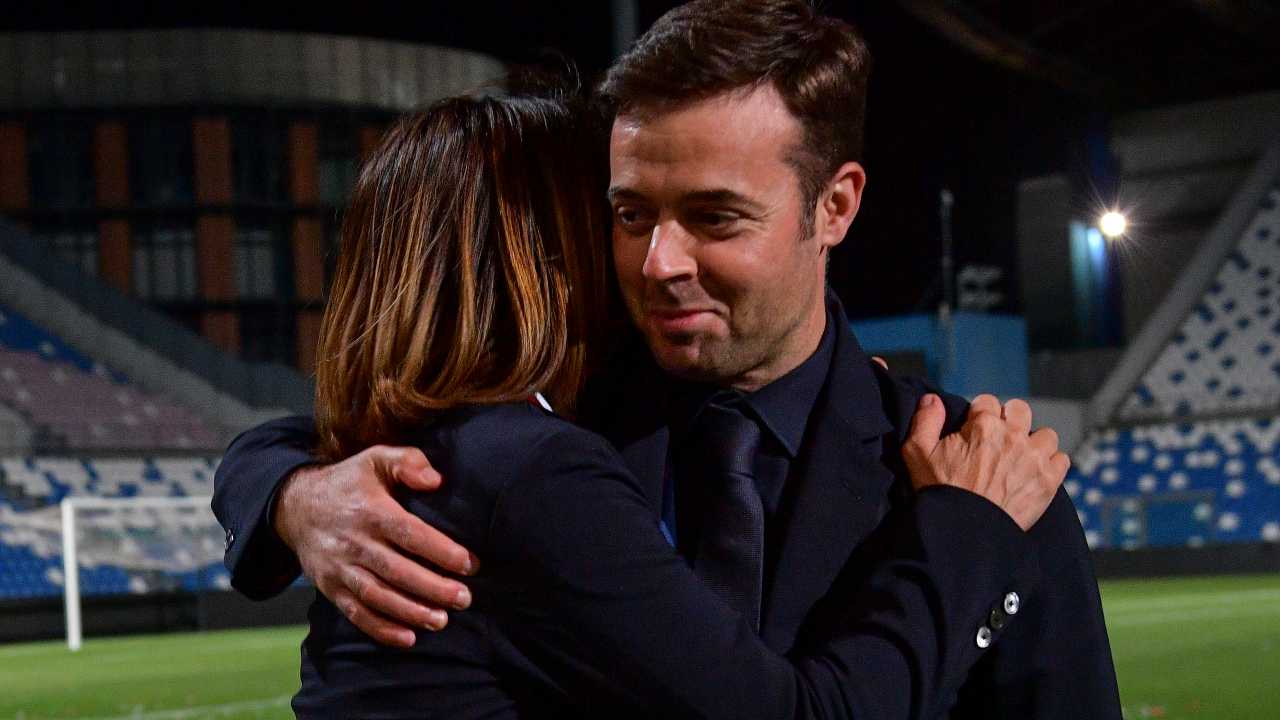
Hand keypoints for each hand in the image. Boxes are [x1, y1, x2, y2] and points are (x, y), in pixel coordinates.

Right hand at [274, 445, 479, 646]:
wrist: (295, 506)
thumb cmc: (349, 482)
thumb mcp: (376, 459)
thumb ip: (408, 462)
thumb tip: (436, 480)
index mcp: (370, 510)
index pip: (409, 534)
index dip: (441, 551)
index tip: (470, 564)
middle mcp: (354, 542)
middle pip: (397, 570)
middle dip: (433, 588)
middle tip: (465, 598)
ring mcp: (340, 568)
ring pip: (377, 595)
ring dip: (411, 611)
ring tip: (442, 620)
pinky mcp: (330, 587)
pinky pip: (356, 612)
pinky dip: (381, 628)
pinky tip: (408, 637)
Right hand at [902, 394, 1068, 530]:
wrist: (964, 531)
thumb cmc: (939, 492)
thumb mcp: (917, 453)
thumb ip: (925, 420)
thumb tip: (932, 398)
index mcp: (983, 425)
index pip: (988, 401)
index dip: (979, 414)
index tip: (975, 430)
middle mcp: (1013, 436)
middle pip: (1020, 410)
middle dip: (1010, 420)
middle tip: (999, 440)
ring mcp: (1034, 457)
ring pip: (1045, 435)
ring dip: (1034, 443)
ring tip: (1020, 458)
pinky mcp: (1049, 480)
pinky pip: (1061, 459)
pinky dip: (1051, 464)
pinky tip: (1035, 474)